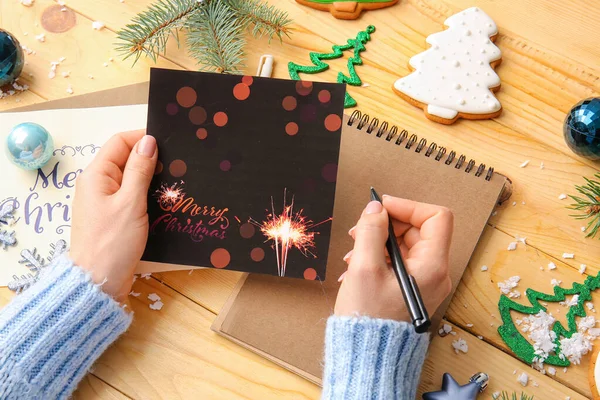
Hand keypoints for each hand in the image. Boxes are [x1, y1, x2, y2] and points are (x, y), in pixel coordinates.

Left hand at [70, 130, 157, 302]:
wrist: (99, 281)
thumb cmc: (112, 242)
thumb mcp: (131, 202)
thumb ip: (140, 170)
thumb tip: (149, 141)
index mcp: (97, 175)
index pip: (120, 142)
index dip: (143, 138)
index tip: (169, 142)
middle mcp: (98, 183)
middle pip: (126, 158)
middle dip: (150, 158)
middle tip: (176, 163)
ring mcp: (105, 200)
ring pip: (131, 178)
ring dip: (150, 177)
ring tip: (174, 180)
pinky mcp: (113, 215)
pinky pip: (131, 195)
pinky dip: (146, 193)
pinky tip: (163, 198)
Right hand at [334, 196, 453, 321]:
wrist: (368, 356)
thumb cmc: (368, 317)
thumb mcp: (364, 268)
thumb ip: (370, 231)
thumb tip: (376, 208)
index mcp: (432, 266)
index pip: (436, 218)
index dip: (408, 207)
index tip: (381, 208)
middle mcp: (435, 273)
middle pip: (418, 230)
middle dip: (387, 225)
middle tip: (358, 231)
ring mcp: (425, 283)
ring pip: (406, 245)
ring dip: (378, 242)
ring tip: (352, 254)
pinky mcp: (413, 290)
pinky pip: (401, 262)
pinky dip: (379, 257)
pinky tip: (355, 267)